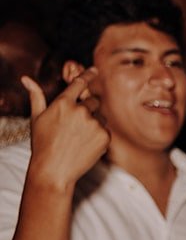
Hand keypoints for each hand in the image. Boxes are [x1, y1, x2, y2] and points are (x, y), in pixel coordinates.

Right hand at [21, 72, 107, 190]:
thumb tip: (26, 78)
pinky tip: (86, 144)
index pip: (79, 83)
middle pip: (93, 101)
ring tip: (79, 136)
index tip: (95, 70)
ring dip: (94, 122)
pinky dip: (99, 135)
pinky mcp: (104, 137)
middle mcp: (80, 110)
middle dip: (88, 109)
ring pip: (101, 116)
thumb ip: (36, 96)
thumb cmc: (42, 143)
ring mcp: (93, 123)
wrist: (54, 169)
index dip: (87, 75)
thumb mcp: (37, 118)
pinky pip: (106, 130)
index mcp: (63, 103)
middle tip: (76, 124)